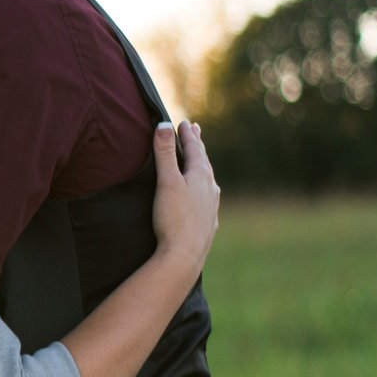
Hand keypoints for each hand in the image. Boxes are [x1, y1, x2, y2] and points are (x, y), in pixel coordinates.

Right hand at [150, 120, 219, 272]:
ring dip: (202, 165)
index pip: (194, 148)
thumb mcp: (166, 182)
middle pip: (204, 161)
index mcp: (200, 175)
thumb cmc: (173, 218)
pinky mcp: (208, 221)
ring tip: (201, 159)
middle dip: (198, 145)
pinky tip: (206, 194)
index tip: (184, 122)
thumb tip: (164, 126)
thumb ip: (165, 154)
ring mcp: (211, 205)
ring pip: (208, 179)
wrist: (185, 254)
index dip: (187, 134)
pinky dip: (205, 188)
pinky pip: (209, 197)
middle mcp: (210, 187)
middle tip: (196, 131)